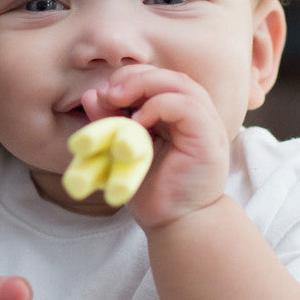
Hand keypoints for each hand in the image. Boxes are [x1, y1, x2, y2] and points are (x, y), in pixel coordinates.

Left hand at [90, 65, 230, 229]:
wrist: (176, 223)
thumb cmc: (152, 189)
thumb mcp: (123, 149)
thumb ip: (110, 121)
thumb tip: (91, 94)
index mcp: (176, 115)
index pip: (157, 78)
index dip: (129, 78)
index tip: (102, 94)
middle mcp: (195, 115)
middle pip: (168, 76)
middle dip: (134, 77)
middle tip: (108, 93)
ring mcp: (205, 124)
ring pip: (180, 84)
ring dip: (144, 85)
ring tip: (118, 100)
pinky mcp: (208, 137)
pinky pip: (187, 106)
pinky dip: (159, 106)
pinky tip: (138, 122)